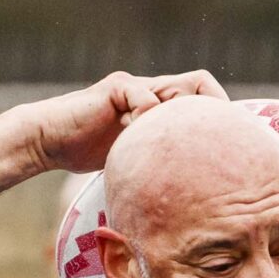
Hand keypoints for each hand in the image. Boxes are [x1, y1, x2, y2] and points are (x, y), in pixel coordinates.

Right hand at [23, 69, 228, 174]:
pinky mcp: (116, 87)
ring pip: (178, 87)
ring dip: (181, 117)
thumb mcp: (135, 159)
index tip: (228, 144)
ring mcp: (135, 86)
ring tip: (176, 147)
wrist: (50, 142)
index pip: (203, 96)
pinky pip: (145, 98)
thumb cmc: (89, 154)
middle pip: (199, 83)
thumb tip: (194, 193)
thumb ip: (160, 161)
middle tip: (213, 144)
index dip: (218, 114)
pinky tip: (140, 143)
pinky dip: (149, 119)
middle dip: (212, 111)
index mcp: (160, 105)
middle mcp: (151, 90)